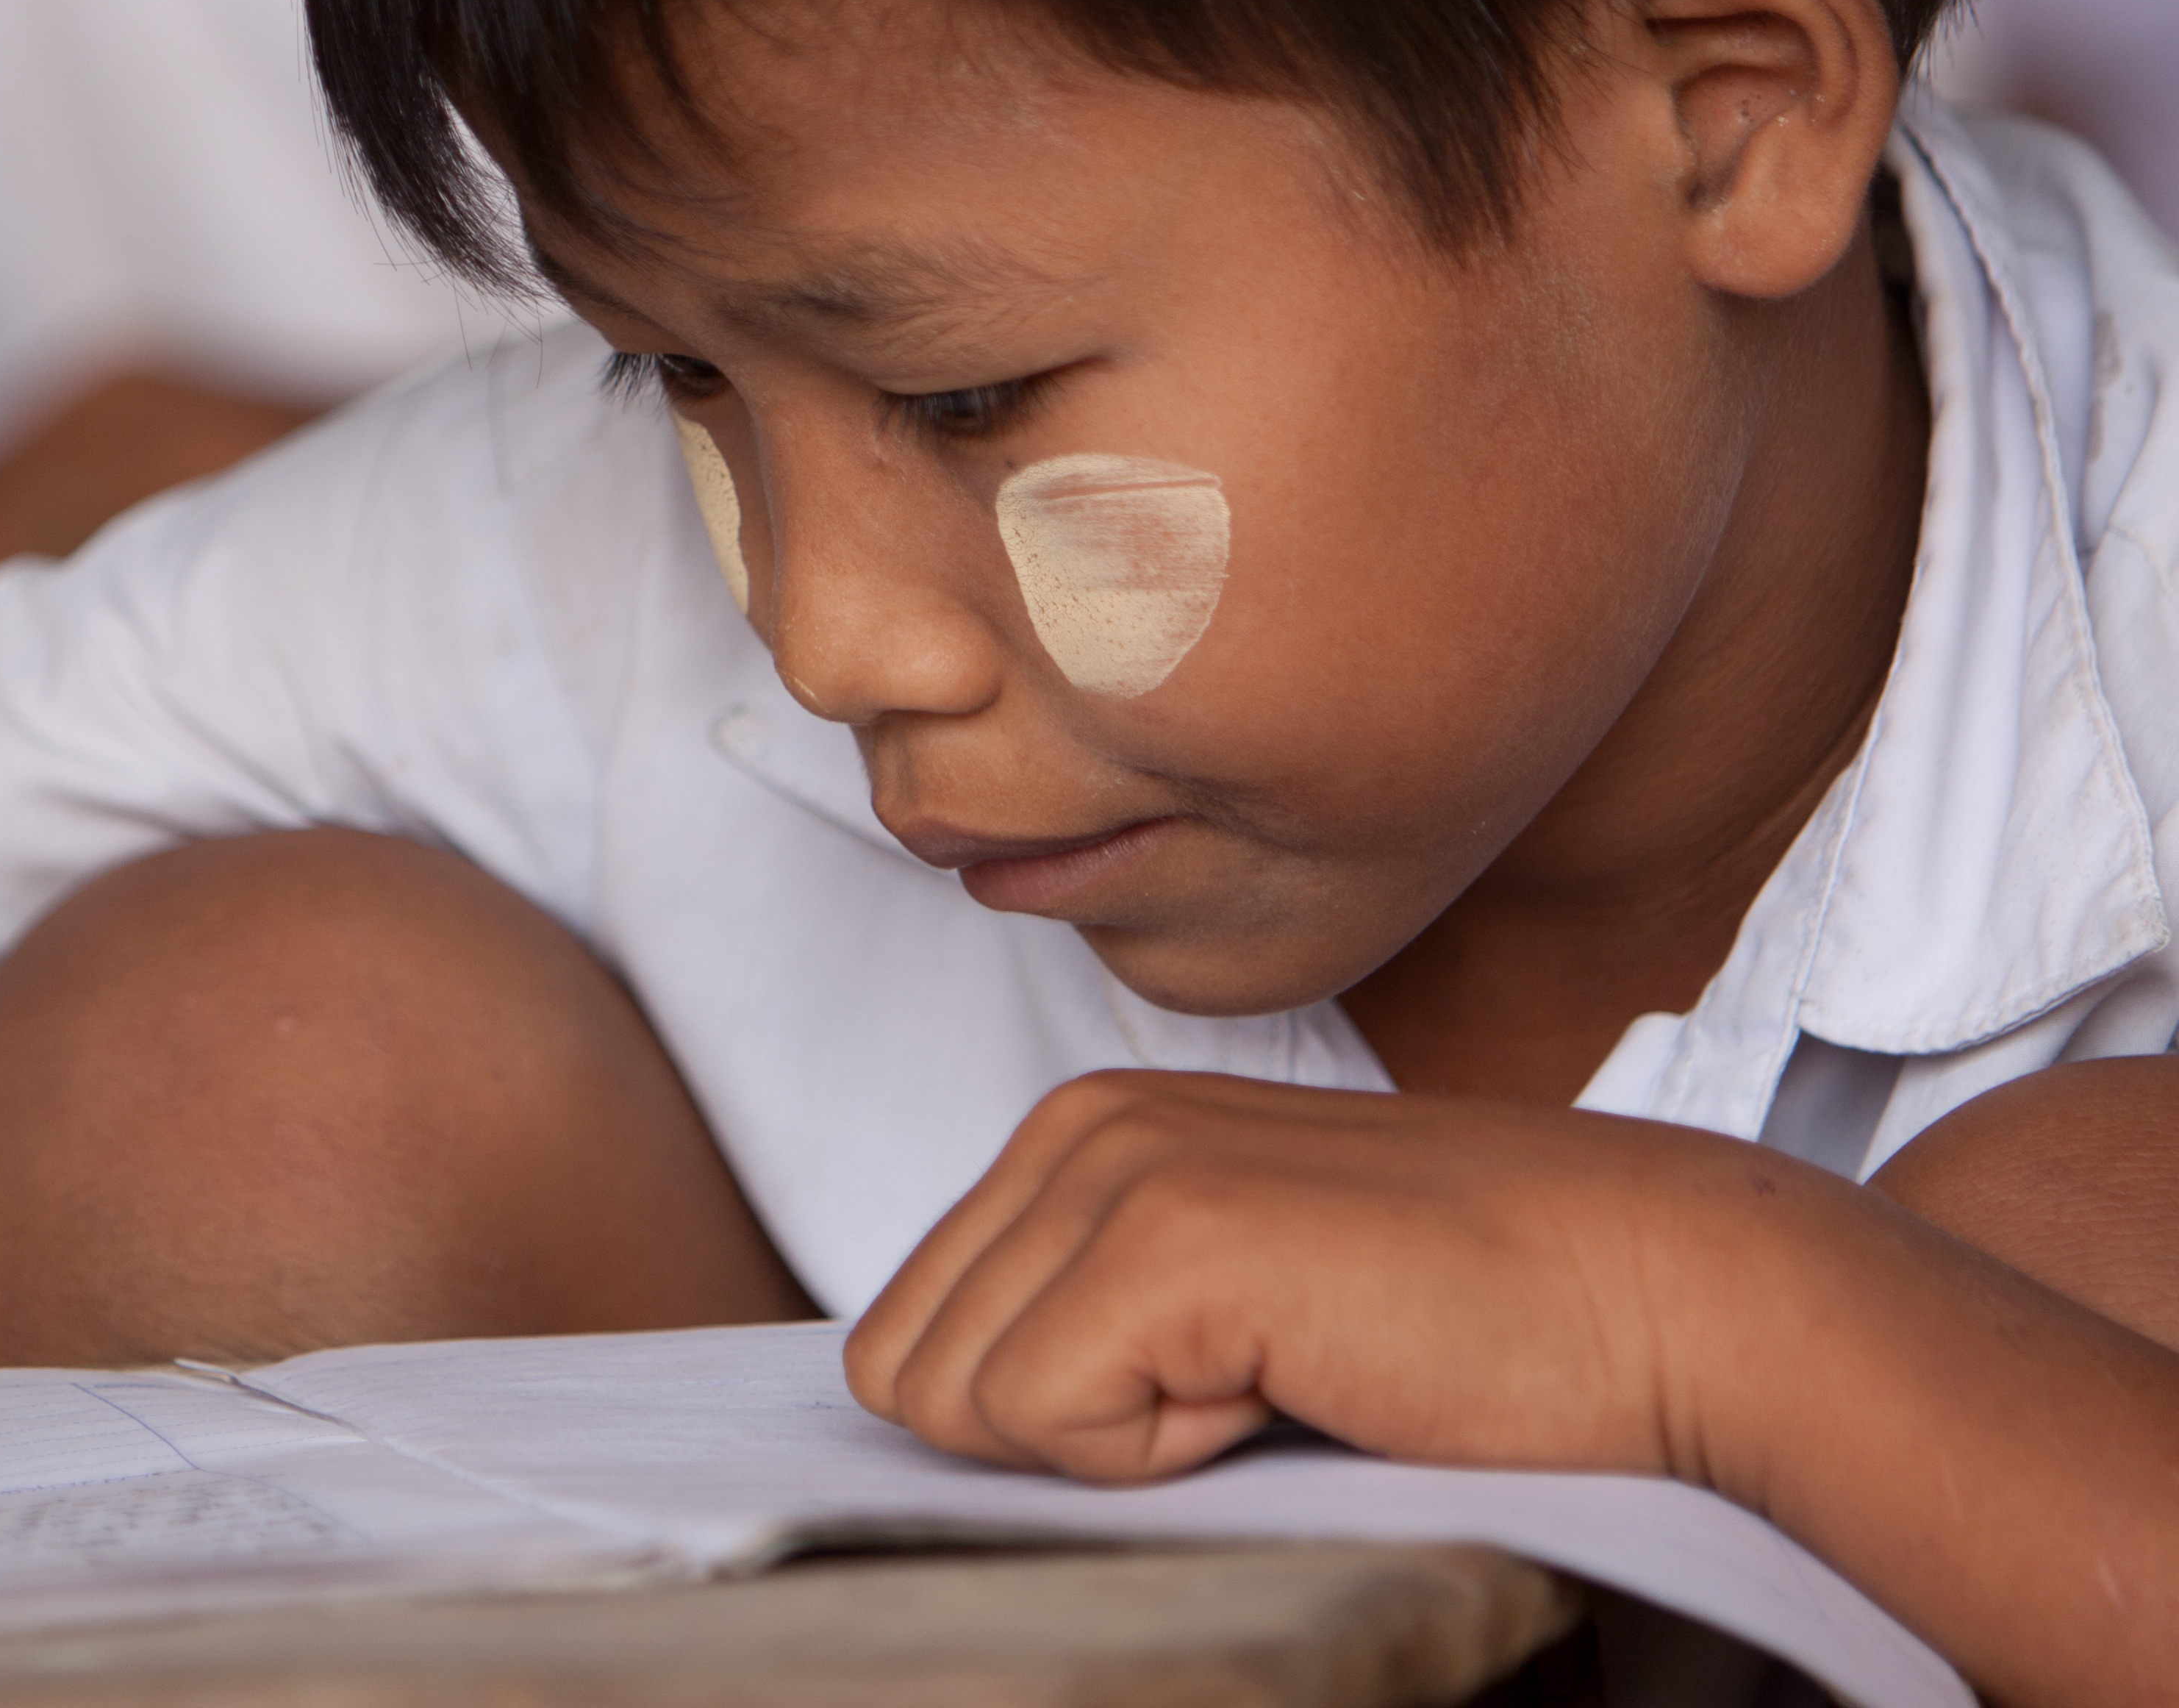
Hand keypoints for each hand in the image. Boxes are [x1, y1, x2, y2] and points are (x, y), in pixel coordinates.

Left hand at [843, 1070, 1820, 1488]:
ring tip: (1276, 1374)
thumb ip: (1085, 1326)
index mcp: (1082, 1134)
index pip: (910, 1334)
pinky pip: (1038, 1422)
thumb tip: (941, 1420)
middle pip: (905, 1373)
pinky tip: (1293, 1379)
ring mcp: (1117, 1165)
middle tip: (1245, 1388)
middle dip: (1062, 1433)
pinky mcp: (1169, 1237)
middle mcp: (1079, 1124)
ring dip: (1115, 1443)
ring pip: (952, 1403)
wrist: (1671, 1300)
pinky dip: (1162, 1453)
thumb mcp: (1231, 1304)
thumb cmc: (1472, 1333)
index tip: (1201, 1390)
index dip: (1042, 1419)